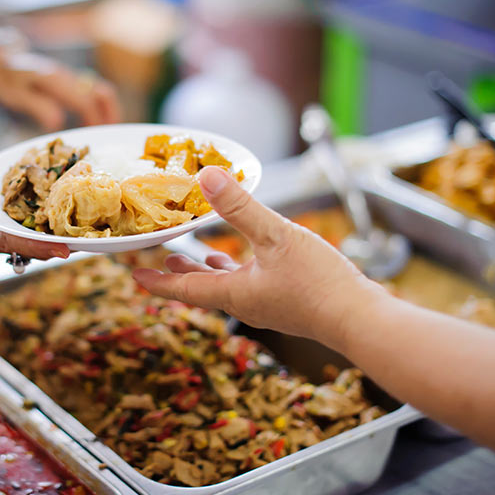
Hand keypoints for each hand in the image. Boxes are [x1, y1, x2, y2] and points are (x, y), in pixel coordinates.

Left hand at [0, 48, 120, 130]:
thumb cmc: (5, 77)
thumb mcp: (16, 94)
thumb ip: (38, 106)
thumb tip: (58, 124)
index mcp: (56, 80)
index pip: (85, 101)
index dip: (93, 120)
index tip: (94, 136)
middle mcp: (68, 76)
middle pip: (101, 93)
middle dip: (110, 115)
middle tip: (110, 136)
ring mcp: (69, 76)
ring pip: (99, 91)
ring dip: (107, 110)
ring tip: (105, 130)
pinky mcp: (68, 80)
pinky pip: (91, 92)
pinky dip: (98, 106)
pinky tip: (91, 121)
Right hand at [0, 152, 69, 258]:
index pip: (6, 241)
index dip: (37, 246)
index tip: (64, 250)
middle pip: (18, 248)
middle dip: (50, 247)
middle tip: (86, 242)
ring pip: (15, 243)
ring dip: (43, 241)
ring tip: (76, 234)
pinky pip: (9, 235)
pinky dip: (30, 232)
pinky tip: (49, 223)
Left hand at [132, 166, 383, 346]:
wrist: (360, 319)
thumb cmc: (318, 283)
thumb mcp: (276, 236)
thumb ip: (240, 207)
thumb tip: (206, 176)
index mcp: (234, 294)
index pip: (183, 290)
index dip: (157, 282)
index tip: (134, 276)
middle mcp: (246, 303)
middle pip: (202, 289)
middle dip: (180, 274)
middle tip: (163, 262)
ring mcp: (267, 305)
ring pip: (227, 286)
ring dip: (209, 271)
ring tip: (198, 257)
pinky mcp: (287, 301)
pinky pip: (252, 284)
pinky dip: (239, 269)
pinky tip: (250, 259)